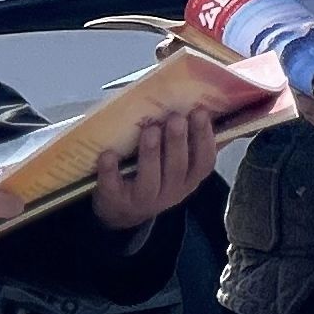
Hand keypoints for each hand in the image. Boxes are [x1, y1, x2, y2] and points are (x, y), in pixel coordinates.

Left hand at [93, 106, 216, 229]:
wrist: (123, 210)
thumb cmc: (155, 175)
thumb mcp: (175, 164)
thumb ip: (187, 141)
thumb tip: (203, 103)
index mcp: (188, 179)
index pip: (204, 161)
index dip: (205, 138)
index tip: (200, 111)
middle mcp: (171, 192)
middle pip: (177, 168)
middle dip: (177, 141)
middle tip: (176, 118)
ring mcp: (143, 198)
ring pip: (150, 179)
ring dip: (151, 153)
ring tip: (150, 129)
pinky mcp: (116, 200)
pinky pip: (113, 187)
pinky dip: (110, 170)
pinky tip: (109, 154)